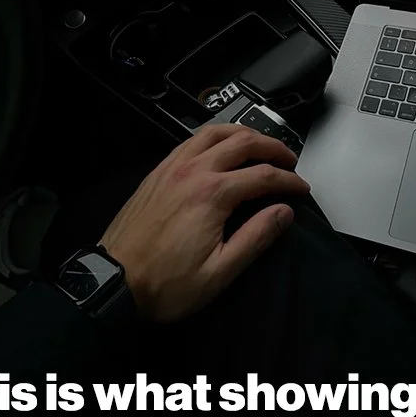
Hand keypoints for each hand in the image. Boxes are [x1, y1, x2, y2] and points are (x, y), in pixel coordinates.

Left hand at [100, 124, 309, 322]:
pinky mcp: (158, 172)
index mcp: (212, 195)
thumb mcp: (219, 272)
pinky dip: (215, 136)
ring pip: (216, 132)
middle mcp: (193, 172)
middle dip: (273, 148)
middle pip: (244, 142)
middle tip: (289, 162)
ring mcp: (172, 168)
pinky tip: (221, 147)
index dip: (289, 182)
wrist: (114, 283)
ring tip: (261, 146)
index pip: (263, 176)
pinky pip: (191, 140)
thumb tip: (283, 213)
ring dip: (244, 134)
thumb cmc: (164, 284)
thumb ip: (256, 238)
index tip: (301, 190)